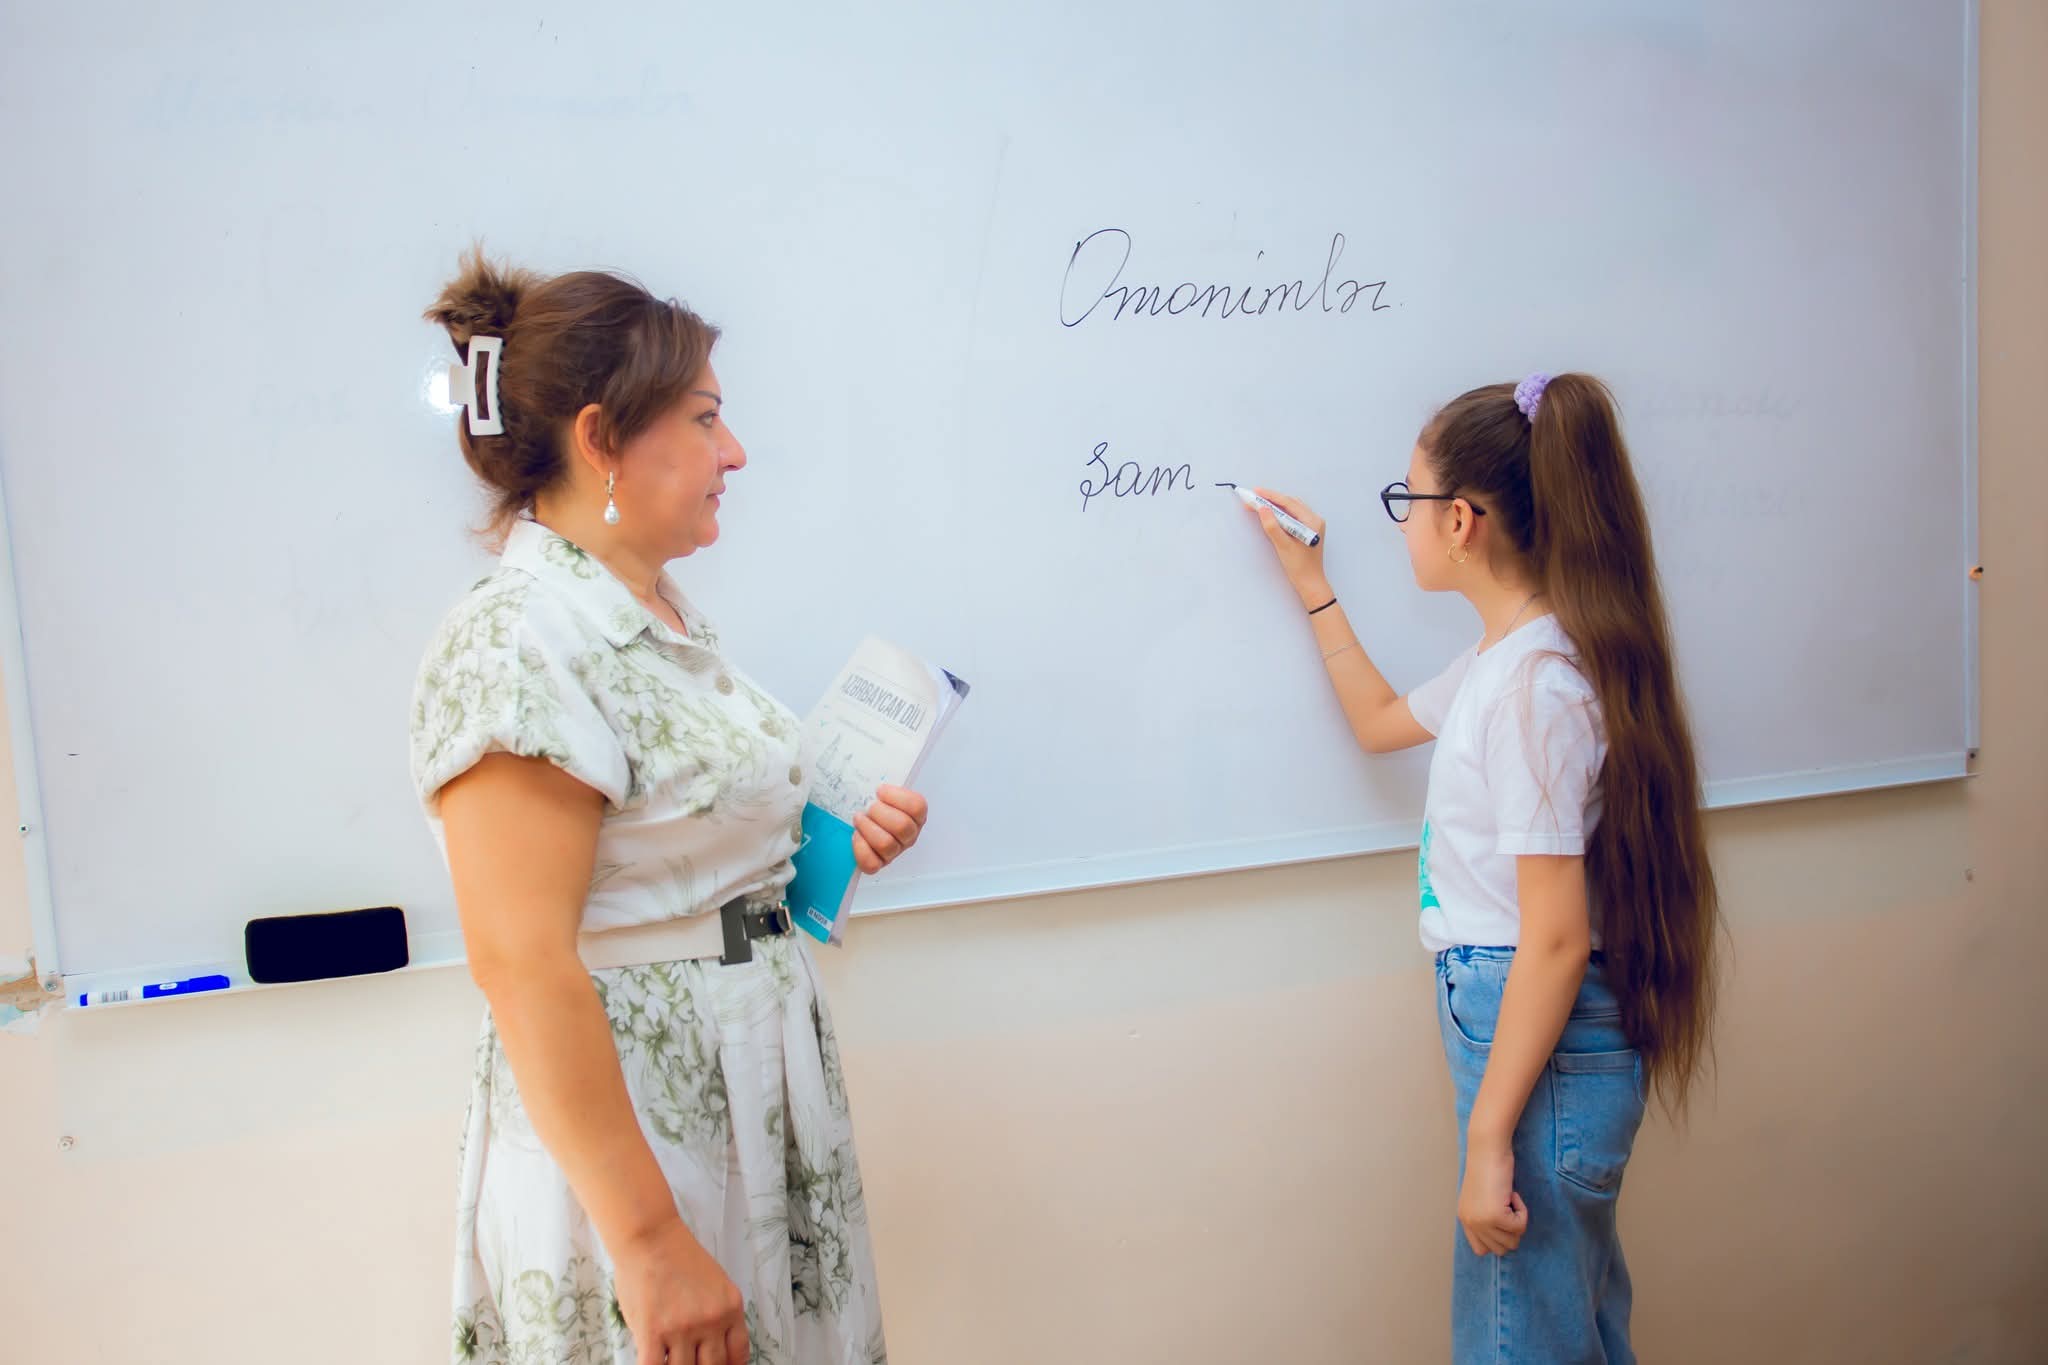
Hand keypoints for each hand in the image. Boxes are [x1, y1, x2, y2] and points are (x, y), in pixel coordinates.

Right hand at [613, 1219, 748, 1364]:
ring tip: (672, 1358)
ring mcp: (682, 1328)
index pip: (738, 1355)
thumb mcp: (717, 1285)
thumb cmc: (679, 1258)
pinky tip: (654, 1361)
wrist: (651, 1237)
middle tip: (693, 1361)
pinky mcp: (652, 1332)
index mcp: (731, 1308)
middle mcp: (711, 1321)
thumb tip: (712, 1350)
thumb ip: (718, 1317)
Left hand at [853, 784, 927, 873]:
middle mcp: (909, 835)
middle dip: (880, 813)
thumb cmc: (871, 801)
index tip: (880, 791)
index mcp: (916, 815)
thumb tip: (875, 762)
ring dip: (868, 828)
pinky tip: (856, 835)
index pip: (917, 807)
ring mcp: (894, 851)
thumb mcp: (881, 788)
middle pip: (902, 826)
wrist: (857, 816)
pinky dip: (860, 848)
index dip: (896, 797)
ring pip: (886, 844)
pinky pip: (872, 863)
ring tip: (859, 818)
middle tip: (870, 806)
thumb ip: (883, 781)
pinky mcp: (878, 863)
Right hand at [1246, 487, 1331, 607]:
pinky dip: (1280, 513)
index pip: (1288, 503)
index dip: (1270, 496)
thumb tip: (1262, 508)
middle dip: (1271, 499)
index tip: (1255, 492)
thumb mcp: (1283, 546)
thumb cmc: (1299, 567)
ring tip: (1259, 503)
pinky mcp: (1307, 530)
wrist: (1310, 583)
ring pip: (1291, 508)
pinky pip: (1293, 516)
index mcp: (1312, 521)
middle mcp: (1314, 520)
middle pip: (1290, 503)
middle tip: (1253, 497)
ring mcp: (1312, 524)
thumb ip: (1272, 526)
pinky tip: (1270, 514)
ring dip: (1275, 505)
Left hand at [1457, 1144, 1528, 1257]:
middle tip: (1506, 1206)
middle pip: (1500, 1250)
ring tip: (1508, 1199)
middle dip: (1510, 1231)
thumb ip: (1486, 1219)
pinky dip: (1522, 1211)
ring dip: (1517, 1222)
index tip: (1502, 1219)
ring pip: (1512, 1242)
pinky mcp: (1495, 1216)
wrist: (1489, 1150)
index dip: (1497, 1239)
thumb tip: (1506, 1243)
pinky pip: (1520, 1227)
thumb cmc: (1489, 1168)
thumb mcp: (1483, 1199)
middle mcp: (1470, 1223)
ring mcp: (1481, 1221)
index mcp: (1465, 1219)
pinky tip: (1512, 1194)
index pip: (1481, 1250)